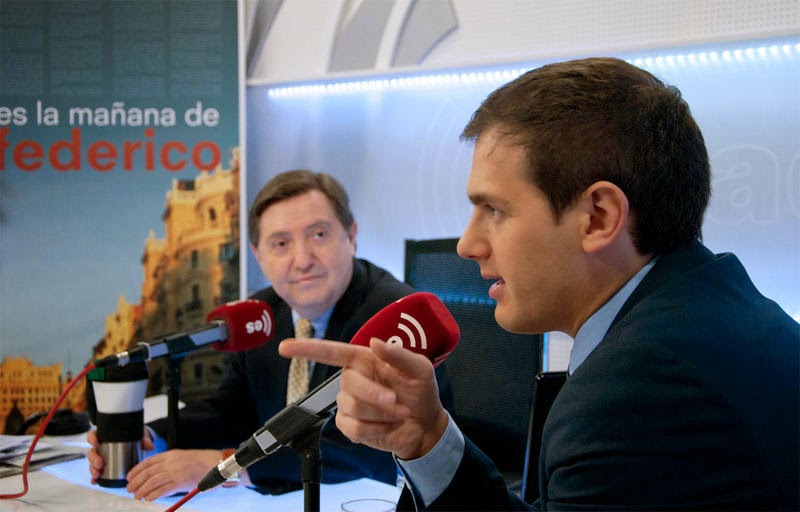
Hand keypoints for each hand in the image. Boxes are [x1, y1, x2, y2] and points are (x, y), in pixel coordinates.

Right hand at [86, 428, 154, 483]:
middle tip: (99, 464)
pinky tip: (95, 481)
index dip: (92, 438)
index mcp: (107, 436)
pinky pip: (96, 472)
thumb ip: (144, 439)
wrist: (138, 446)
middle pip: (92, 451)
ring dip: (93, 469)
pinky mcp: (103, 467)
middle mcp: (101, 446)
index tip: (95, 442)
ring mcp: (101, 457)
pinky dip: (94, 477)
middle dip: (93, 458)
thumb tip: (150, 446)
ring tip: (97, 474)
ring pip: (92, 463)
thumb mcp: (140, 436)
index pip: (94, 434)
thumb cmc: (135, 437)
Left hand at [125, 448, 224, 499]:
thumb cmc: (201, 461)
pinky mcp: (180, 482)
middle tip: (130, 489)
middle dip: (136, 482)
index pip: (148, 462)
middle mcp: (171, 462)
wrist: (215, 463)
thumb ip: (168, 463)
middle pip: (147, 472)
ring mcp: (175, 472)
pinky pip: (162, 490)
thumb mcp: (182, 457)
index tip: (129, 477)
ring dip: (142, 490)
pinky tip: (148, 499)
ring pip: (152, 482)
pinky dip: (153, 495)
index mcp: (170, 454)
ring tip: (137, 496)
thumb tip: (154, 473)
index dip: (136, 470)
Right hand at [279, 337, 448, 460]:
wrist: (425, 425)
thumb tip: (375, 342)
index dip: (307, 348)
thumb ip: (399, 355)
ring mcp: (349, 403)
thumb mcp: (419, 369)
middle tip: (395, 400)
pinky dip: (376, 429)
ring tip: (400, 413)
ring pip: (352, 407)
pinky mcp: (350, 426)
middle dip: (373, 394)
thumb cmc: (421, 392)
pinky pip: (354, 428)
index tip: (284, 347)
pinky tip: (390, 425)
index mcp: (365, 359)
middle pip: (348, 384)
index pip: (331, 352)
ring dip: (381, 413)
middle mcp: (353, 379)